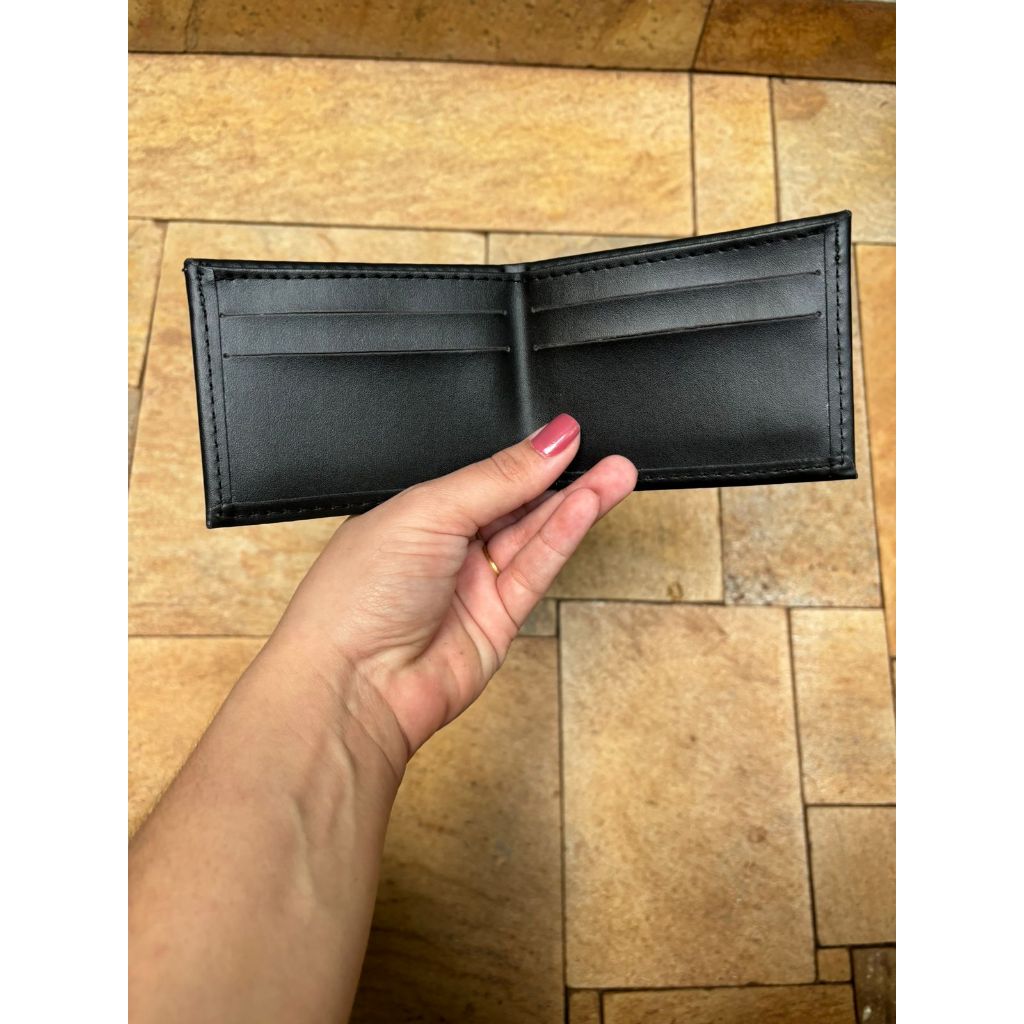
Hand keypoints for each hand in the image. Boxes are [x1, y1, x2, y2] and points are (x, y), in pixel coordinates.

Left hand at [269, 414, 636, 759]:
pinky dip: (562, 538)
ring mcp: (471, 586)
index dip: (526, 457)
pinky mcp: (496, 622)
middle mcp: (444, 547)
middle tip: (605, 451)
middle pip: (516, 504)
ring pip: (533, 536)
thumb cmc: (355, 597)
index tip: (568, 434)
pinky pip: (535, 571)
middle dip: (560, 478)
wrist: (351, 686)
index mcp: (414, 513)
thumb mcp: (428, 511)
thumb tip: (550, 439)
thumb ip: (497, 477)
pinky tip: (587, 508)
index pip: (483, 476)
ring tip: (616, 473)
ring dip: (574, 505)